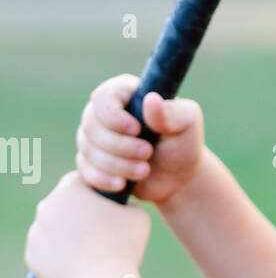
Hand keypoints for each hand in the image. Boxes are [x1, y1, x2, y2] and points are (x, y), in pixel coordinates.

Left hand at [25, 171, 150, 277]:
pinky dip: (59, 256)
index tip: (105, 207)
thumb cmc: (123, 249)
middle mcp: (46, 207)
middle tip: (99, 232)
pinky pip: (47, 251)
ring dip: (66, 234)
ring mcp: (36, 233)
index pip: (79, 181)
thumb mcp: (139, 216)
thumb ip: (128, 203)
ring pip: (53, 228)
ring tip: (89, 251)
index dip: (93, 193)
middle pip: (63, 204)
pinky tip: (77, 264)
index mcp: (70, 190)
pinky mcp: (32, 257)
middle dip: (78, 214)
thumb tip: (122, 206)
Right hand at [76, 74, 204, 206]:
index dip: (114, 116)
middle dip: (120, 145)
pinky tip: (122, 183)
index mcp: (126, 94)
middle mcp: (104, 113)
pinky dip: (103, 179)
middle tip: (148, 153)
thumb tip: (151, 99)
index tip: (137, 130)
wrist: (178, 178)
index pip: (103, 97)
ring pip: (88, 149)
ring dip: (117, 164)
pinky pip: (85, 170)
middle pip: (91, 125)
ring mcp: (95, 138)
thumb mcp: (187, 123)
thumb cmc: (183, 143)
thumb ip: (172, 112)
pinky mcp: (92, 162)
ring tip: (144, 171)